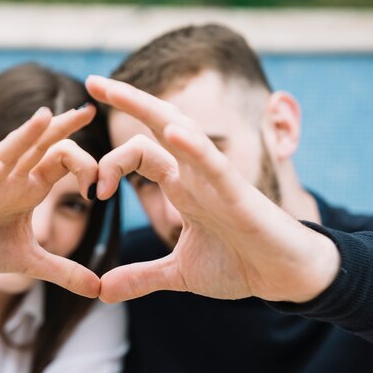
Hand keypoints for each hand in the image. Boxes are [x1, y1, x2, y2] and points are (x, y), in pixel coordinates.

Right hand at [0, 105, 100, 296]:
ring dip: (25, 136)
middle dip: (61, 127)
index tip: (101, 186)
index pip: (61, 161)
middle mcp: (12, 178)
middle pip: (40, 146)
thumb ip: (63, 271)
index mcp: (31, 186)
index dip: (85, 165)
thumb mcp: (31, 262)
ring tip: (44, 116)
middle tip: (88, 109)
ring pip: (7, 153)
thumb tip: (98, 290)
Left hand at [86, 76, 339, 302]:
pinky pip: (215, 164)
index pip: (140, 153)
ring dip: (145, 108)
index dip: (108, 164)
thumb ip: (141, 277)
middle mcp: (195, 174)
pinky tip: (173, 133)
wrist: (282, 278)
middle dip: (126, 100)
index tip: (90, 193)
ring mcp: (215, 179)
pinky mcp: (238, 194)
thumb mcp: (178, 274)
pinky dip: (196, 147)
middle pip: (158, 125)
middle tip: (92, 81)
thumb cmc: (239, 265)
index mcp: (181, 186)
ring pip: (182, 130)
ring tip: (110, 90)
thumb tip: (101, 291)